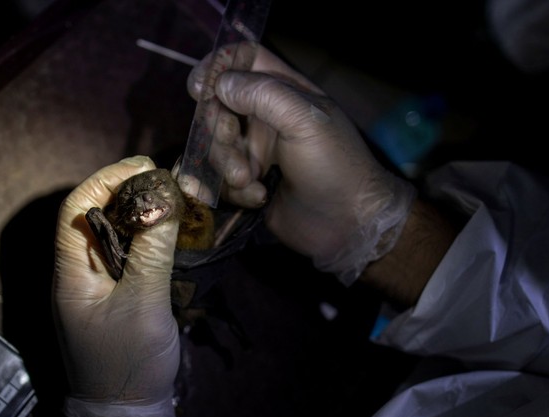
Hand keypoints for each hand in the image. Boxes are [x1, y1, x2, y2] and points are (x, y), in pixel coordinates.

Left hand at [54, 156, 179, 416]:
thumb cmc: (128, 364)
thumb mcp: (144, 306)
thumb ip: (153, 252)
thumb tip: (162, 198)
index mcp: (71, 275)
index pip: (76, 209)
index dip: (106, 180)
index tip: (144, 169)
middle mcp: (77, 276)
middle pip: (94, 218)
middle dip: (126, 193)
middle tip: (166, 183)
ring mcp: (96, 291)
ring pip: (113, 238)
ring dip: (139, 216)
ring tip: (173, 203)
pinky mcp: (114, 302)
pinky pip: (127, 260)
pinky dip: (146, 242)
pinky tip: (171, 236)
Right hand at [187, 43, 414, 284]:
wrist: (347, 224)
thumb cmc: (335, 165)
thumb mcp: (304, 119)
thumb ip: (262, 94)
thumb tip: (219, 84)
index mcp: (284, 91)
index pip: (243, 59)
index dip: (219, 65)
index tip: (201, 88)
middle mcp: (266, 118)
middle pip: (218, 107)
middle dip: (218, 128)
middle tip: (233, 144)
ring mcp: (256, 152)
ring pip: (216, 147)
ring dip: (226, 164)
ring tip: (250, 181)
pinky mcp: (249, 185)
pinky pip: (221, 181)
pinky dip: (235, 190)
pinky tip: (260, 197)